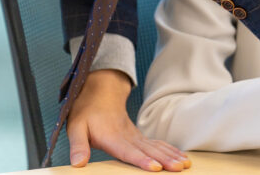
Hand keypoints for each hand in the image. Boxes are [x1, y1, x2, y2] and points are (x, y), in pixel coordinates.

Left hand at [67, 69, 190, 170]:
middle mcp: (128, 136)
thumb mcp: (75, 127)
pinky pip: (158, 144)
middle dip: (165, 160)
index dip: (142, 160)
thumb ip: (78, 145)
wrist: (100, 92)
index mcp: (112, 137)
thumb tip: (78, 164)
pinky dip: (171, 150)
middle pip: (149, 150)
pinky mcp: (139, 136)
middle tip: (179, 168)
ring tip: (185, 164)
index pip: (129, 151)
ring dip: (172, 155)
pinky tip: (181, 156)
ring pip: (157, 146)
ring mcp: (136, 135)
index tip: (156, 168)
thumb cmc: (86, 111)